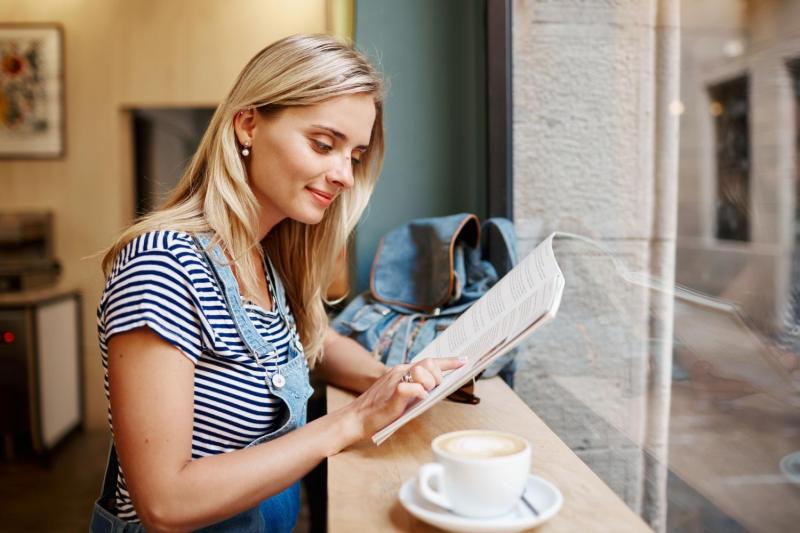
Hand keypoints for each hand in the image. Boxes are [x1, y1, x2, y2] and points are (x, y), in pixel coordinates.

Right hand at [341, 357, 465, 442]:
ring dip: (429, 383)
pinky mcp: (393, 393)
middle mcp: (399, 371)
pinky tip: (419, 399)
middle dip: (439, 376)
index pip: (429, 361)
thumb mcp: (401, 395)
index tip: (464, 361)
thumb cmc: (379, 410)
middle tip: (434, 389)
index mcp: (402, 371)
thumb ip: (415, 388)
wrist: (356, 418)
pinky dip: (419, 393)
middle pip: (429, 363)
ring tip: (424, 394)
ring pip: (422, 370)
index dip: (449, 361)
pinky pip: (412, 388)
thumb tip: (435, 390)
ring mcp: (395, 380)